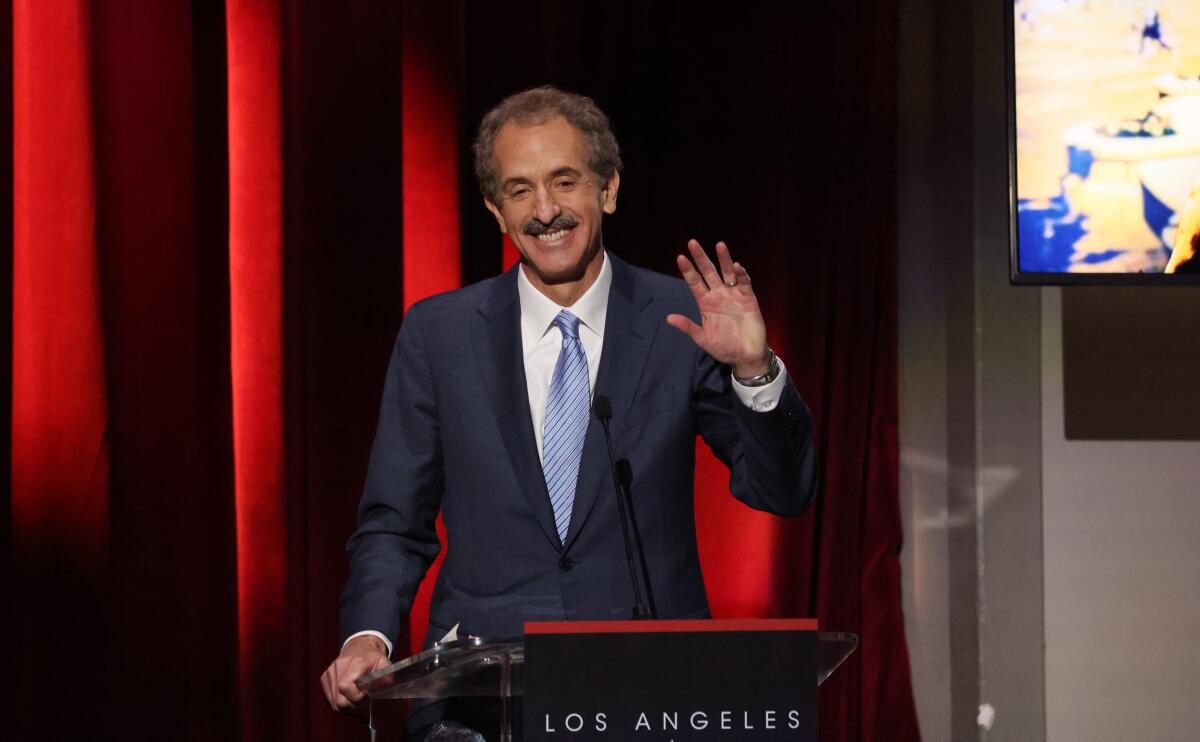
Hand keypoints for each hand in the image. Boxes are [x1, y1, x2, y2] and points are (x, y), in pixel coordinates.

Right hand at [320, 635, 390, 711]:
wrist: (360, 646)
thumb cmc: (372, 657)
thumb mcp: (384, 663)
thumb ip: (387, 677)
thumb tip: (386, 686)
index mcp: (353, 663)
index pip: (346, 687)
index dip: (357, 697)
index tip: (366, 695)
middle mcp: (338, 667)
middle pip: (339, 700)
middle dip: (352, 704)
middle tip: (362, 699)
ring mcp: (329, 673)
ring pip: (333, 703)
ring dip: (346, 704)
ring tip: (356, 697)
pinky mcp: (324, 678)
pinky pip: (329, 698)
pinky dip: (339, 701)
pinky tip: (348, 695)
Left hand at [666, 240, 769, 376]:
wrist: (746, 356)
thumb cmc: (723, 347)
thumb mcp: (703, 339)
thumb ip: (688, 327)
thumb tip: (669, 318)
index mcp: (705, 302)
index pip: (694, 282)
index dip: (688, 270)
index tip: (680, 257)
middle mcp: (718, 294)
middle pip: (708, 272)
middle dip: (701, 258)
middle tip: (692, 242)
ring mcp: (733, 294)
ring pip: (727, 273)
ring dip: (723, 259)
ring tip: (719, 245)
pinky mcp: (748, 298)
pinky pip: (744, 283)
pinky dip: (741, 274)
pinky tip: (737, 267)